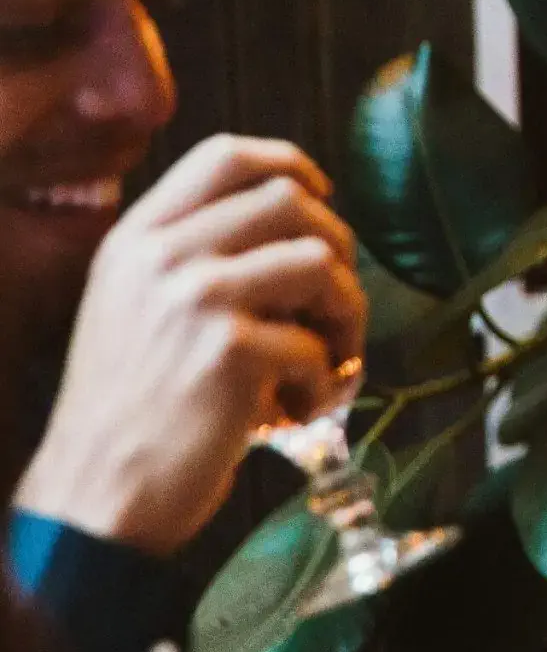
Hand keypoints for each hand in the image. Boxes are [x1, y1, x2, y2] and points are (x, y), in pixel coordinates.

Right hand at [12, 136, 363, 555]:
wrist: (95, 495)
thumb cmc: (133, 409)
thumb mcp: (134, 306)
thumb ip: (192, 256)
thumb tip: (299, 224)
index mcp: (136, 239)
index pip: (224, 156)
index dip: (291, 163)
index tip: (325, 196)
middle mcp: (162, 256)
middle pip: (290, 200)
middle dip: (339, 247)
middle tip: (337, 303)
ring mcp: (196, 298)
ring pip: (321, 262)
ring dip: (347, 316)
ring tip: (328, 361)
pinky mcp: (232, 352)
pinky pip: (319, 346)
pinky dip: (325, 383)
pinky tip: (295, 412)